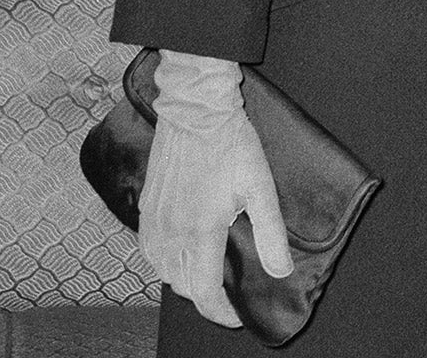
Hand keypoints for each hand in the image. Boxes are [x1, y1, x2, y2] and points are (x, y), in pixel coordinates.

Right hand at [137, 53, 292, 326]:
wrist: (195, 110)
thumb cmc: (231, 145)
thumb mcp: (260, 187)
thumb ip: (270, 233)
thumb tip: (281, 270)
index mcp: (201, 232)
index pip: (204, 292)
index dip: (220, 312)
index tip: (235, 316)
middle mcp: (172, 233)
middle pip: (183, 286)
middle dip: (205, 296)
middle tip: (228, 290)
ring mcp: (154, 220)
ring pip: (163, 271)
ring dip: (185, 279)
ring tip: (209, 272)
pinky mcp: (145, 207)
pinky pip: (150, 250)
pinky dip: (166, 261)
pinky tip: (183, 250)